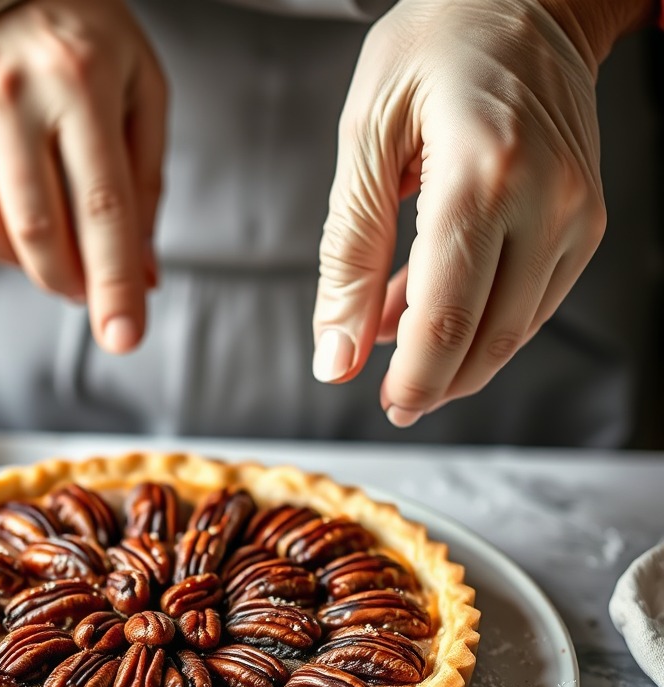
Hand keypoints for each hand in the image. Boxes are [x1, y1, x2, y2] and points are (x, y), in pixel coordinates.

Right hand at [0, 0, 166, 353]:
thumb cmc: (82, 23)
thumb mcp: (137, 84)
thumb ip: (146, 178)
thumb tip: (145, 272)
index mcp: (85, 82)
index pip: (104, 208)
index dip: (115, 282)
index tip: (124, 338)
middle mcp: (20, 97)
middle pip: (50, 232)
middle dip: (80, 288)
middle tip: (100, 308)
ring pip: (6, 234)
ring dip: (46, 273)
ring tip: (70, 273)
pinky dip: (6, 249)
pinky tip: (30, 245)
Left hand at [312, 0, 649, 426]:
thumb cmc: (434, 51)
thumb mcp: (365, 142)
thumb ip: (347, 257)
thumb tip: (337, 355)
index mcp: (482, 175)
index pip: (447, 316)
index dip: (413, 377)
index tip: (383, 402)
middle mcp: (546, 201)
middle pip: (488, 337)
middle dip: (435, 382)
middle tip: (392, 396)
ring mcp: (576, 214)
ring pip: (515, 330)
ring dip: (454, 355)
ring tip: (397, 337)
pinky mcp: (585, 223)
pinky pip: (533, 303)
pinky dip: (480, 323)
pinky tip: (431, 308)